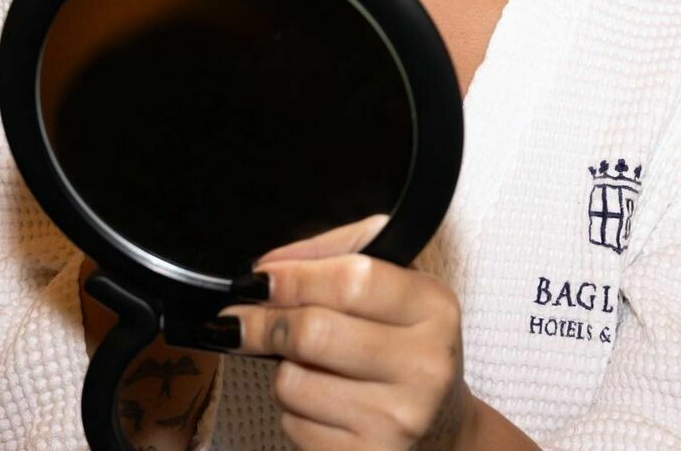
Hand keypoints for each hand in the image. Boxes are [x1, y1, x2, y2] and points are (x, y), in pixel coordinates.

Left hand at [205, 213, 477, 450]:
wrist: (442, 428)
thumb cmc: (407, 342)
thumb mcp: (396, 282)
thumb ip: (336, 254)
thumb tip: (266, 268)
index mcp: (433, 307)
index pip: (352, 280)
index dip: (294, 277)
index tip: (256, 278)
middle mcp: (423, 366)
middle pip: (314, 332)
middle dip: (262, 323)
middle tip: (238, 318)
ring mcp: (397, 421)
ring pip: (293, 383)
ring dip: (282, 369)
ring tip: (305, 364)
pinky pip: (294, 428)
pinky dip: (293, 411)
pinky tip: (319, 403)